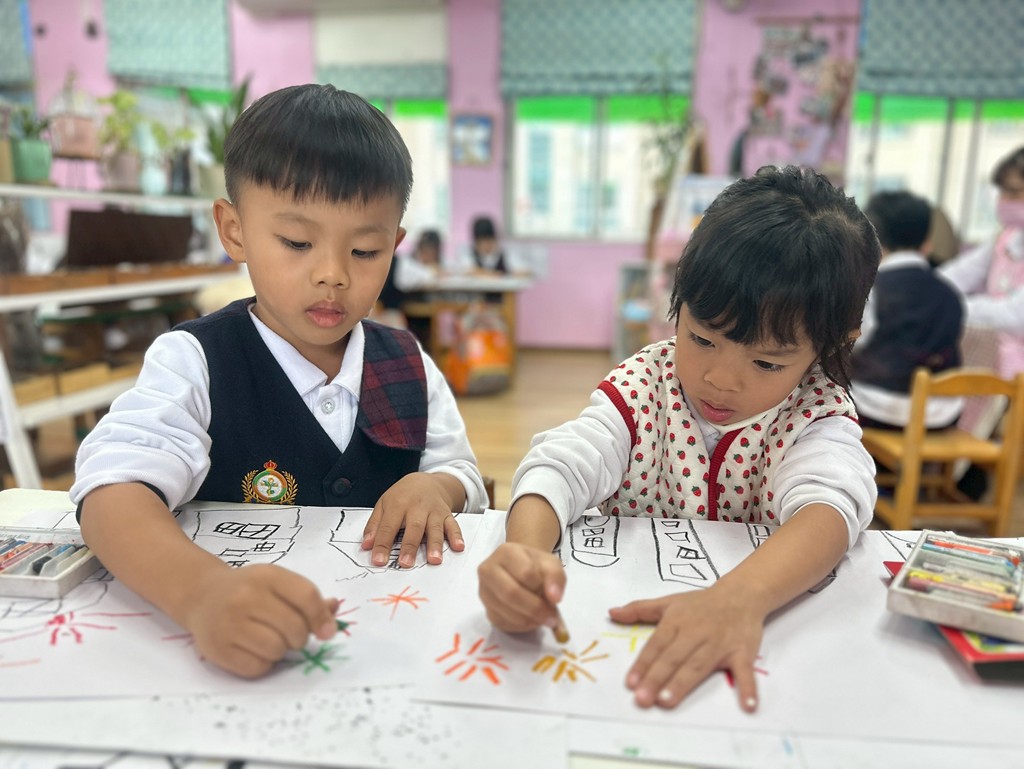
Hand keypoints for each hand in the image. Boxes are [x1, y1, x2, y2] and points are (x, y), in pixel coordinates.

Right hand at [182, 563, 338, 677]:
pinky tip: (254, 650)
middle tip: (291, 635)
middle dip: (300, 637)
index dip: (321, 617)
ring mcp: (229, 623)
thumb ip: (307, 597)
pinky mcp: (218, 648)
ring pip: (277, 649)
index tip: (326, 631)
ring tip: (269, 640)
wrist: (202, 595)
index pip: (307, 596)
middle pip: (295, 627)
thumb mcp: (277, 583)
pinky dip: (263, 663)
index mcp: (267, 575)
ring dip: (281, 651)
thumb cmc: (248, 590)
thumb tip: (333, 610)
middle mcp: (245, 596)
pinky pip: (257, 667)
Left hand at [362, 472, 464, 567]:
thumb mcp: (384, 504)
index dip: (382, 544)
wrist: (426, 480)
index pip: (388, 527)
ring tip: (434, 560)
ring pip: (435, 528)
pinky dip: (457, 536)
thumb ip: (374, 525)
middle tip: (405, 563)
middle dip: (410, 546)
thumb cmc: (402, 496)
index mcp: (398, 504)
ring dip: (435, 544)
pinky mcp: (446, 515)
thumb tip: (366, 545)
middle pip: (413, 528)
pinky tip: (458, 547)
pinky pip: (453, 525)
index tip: (378, 561)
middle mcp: (417, 507)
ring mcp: (434, 511)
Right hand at [478, 542, 565, 632]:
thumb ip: (555, 577)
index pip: (526, 572)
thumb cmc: (535, 566)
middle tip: (551, 618)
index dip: (542, 588)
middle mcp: (488, 570)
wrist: (521, 570)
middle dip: (535, 609)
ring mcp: (484, 591)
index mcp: (506, 552)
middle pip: (511, 593)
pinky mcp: (486, 610)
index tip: (555, 599)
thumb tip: (555, 598)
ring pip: (506, 612)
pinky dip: (521, 626)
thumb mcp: (551, 564)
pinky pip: (503, 623)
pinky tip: (530, 619)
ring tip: (542, 616)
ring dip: (529, 619)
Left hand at [609, 584, 766, 711]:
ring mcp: (719, 644)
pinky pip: (746, 671)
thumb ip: (639, 609)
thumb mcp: (668, 601)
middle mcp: (696, 633)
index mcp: (676, 622)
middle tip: (643, 699)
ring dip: (684, 683)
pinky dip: (748, 688)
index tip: (630, 684)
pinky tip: (747, 705)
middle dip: (657, 678)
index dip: (643, 664)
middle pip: (673, 658)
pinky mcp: (743, 652)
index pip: (656, 646)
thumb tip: (611, 613)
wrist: (741, 594)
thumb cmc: (701, 603)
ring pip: (698, 665)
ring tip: (668, 701)